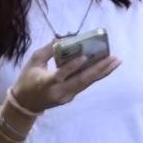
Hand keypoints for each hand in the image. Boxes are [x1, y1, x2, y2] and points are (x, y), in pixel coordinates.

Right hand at [7, 39, 121, 114]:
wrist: (25, 104)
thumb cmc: (27, 79)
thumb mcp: (33, 62)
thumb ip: (48, 50)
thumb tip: (63, 38)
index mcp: (45, 83)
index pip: (61, 75)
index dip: (73, 67)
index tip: (85, 57)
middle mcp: (58, 92)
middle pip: (81, 81)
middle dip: (99, 69)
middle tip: (113, 58)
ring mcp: (66, 97)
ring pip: (86, 84)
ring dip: (103, 72)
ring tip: (116, 61)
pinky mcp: (70, 97)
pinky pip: (84, 85)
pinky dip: (95, 75)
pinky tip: (106, 67)